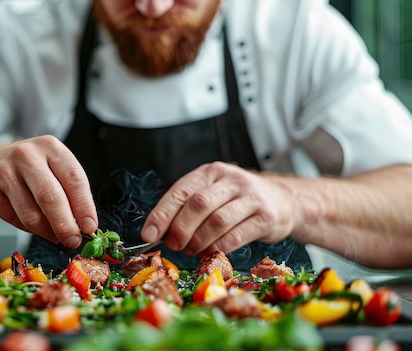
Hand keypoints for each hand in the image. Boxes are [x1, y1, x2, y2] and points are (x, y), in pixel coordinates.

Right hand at [0, 136, 97, 247]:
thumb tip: (84, 225)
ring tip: (53, 234)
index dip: (84, 206)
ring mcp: (4, 172)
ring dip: (47, 232)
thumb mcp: (53, 169)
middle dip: (65, 225)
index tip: (90, 227)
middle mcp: (26, 155)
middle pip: (50, 197)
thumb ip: (70, 193)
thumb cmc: (28, 170)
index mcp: (50, 147)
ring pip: (31, 215)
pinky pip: (14, 221)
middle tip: (73, 240)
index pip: (73, 178)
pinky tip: (30, 223)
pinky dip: (27, 229)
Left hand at [141, 161, 303, 255]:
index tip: (148, 235)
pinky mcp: (267, 216)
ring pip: (217, 220)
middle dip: (181, 229)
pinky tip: (211, 253)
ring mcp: (251, 197)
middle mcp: (231, 180)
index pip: (180, 191)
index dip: (161, 214)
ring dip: (199, 241)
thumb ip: (188, 208)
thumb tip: (158, 232)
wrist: (284, 201)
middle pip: (198, 204)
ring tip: (192, 250)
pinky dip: (219, 247)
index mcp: (211, 172)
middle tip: (174, 245)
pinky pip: (237, 235)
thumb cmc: (238, 201)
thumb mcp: (213, 194)